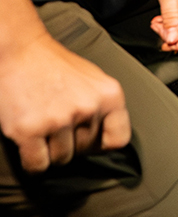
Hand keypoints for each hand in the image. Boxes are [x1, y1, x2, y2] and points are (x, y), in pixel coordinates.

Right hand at [0, 31, 130, 173]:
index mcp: (110, 95)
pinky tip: (29, 145)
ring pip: (61, 159)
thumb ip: (103, 107)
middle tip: (56, 126)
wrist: (20, 50)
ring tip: (42, 129)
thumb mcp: (94, 80)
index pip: (118, 140)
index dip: (101, 145)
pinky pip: (37, 166)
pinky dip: (32, 163)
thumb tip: (106, 142)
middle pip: (85, 151)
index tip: (88, 140)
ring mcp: (58, 120)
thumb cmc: (56, 66)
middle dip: (71, 144)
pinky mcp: (29, 130)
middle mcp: (88, 108)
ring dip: (50, 152)